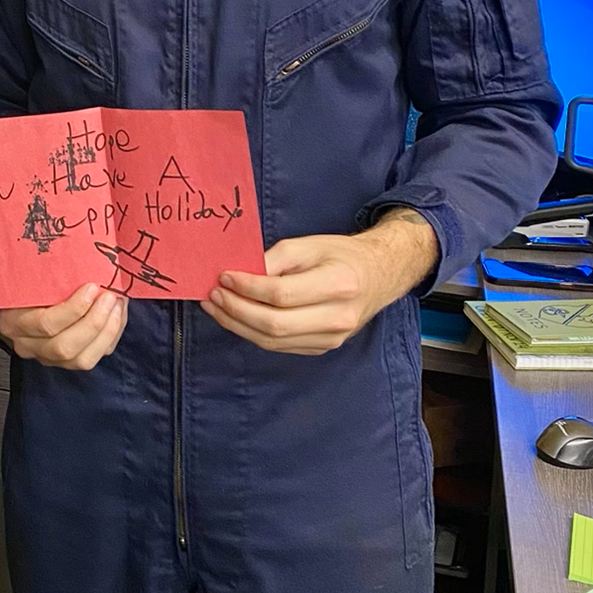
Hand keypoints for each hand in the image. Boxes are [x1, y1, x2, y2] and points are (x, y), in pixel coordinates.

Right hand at [0, 282, 127, 369]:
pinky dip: (110, 337)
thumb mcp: (29, 277)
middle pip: (64, 347)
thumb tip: (83, 265)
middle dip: (94, 323)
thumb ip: (48, 276)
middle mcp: (28, 346)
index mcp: (13, 322)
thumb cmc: (27, 283)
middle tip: (110, 297)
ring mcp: (47, 358)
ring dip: (107, 332)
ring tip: (117, 305)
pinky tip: (117, 316)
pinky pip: (94, 357)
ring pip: (82, 360)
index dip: (73, 309)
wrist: (19, 300)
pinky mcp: (66, 363)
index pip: (44, 324)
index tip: (92, 287)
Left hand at [203, 210, 437, 354]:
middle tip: (213, 295)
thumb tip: (240, 274)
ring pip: (273, 341)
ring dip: (238, 325)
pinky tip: (236, 318)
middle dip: (236, 311)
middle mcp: (337, 318)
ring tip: (216, 307)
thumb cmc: (342, 255)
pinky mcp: (322, 348)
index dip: (247, 288)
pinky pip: (279, 346)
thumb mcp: (310, 244)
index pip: (281, 295)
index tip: (224, 276)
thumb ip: (276, 258)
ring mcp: (331, 339)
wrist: (379, 276)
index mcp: (338, 285)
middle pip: (274, 325)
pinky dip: (252, 333)